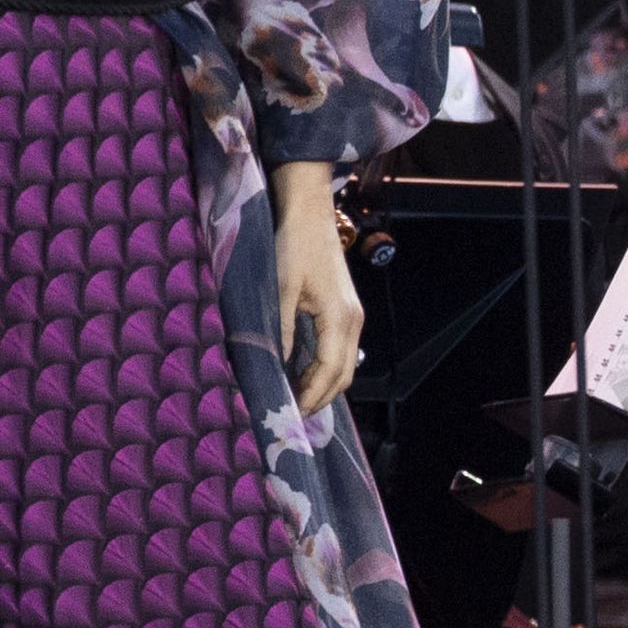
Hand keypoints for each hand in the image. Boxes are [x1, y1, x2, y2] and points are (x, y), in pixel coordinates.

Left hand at [271, 165, 362, 413]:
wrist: (309, 212)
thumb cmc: (294, 245)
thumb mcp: (281, 290)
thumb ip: (280, 331)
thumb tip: (274, 366)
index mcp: (340, 319)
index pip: (329, 373)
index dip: (310, 397)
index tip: (289, 414)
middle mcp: (353, 322)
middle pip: (343, 375)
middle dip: (320, 398)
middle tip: (291, 415)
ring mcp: (352, 316)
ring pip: (344, 365)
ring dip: (322, 385)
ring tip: (294, 398)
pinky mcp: (345, 311)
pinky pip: (339, 351)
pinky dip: (324, 368)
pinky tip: (302, 372)